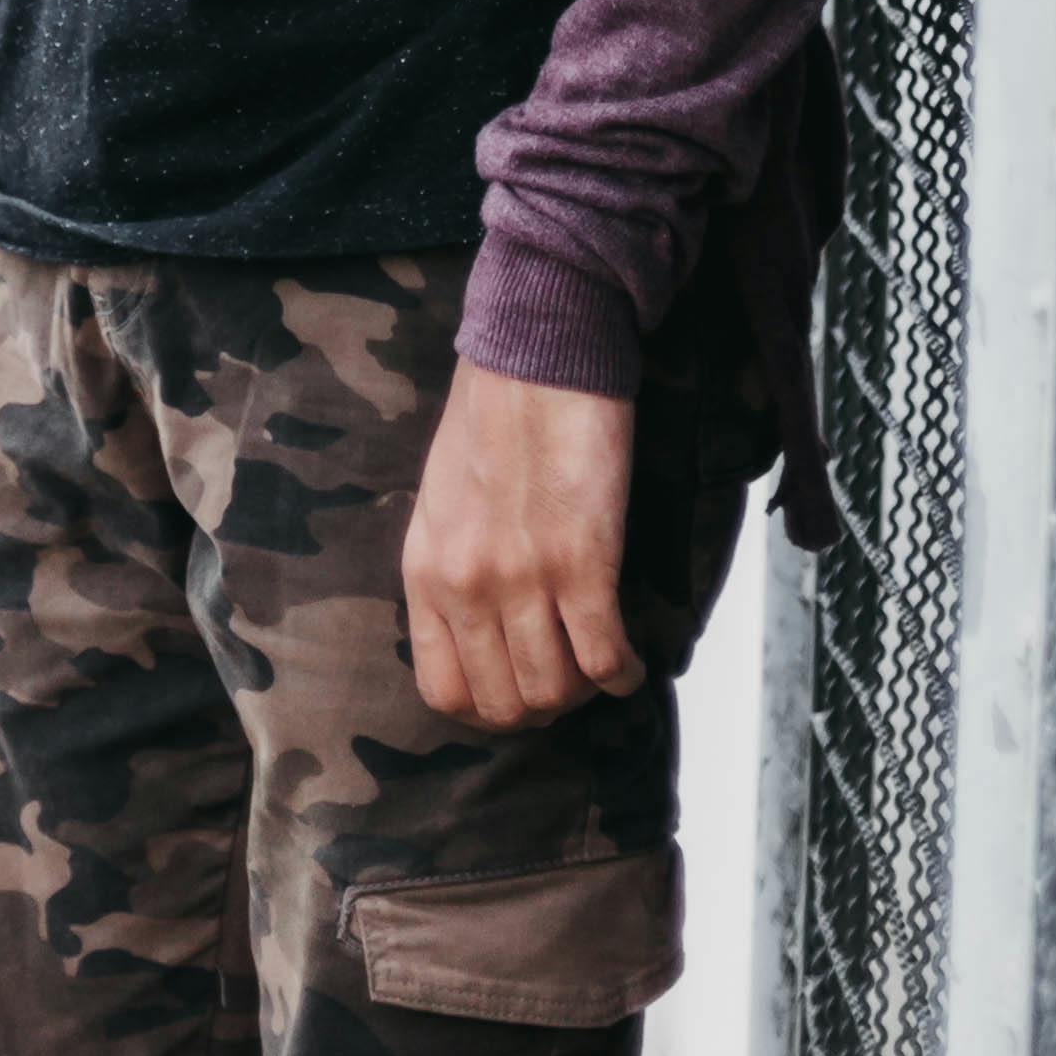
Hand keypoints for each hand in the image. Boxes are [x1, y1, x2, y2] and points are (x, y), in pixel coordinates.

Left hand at [402, 359, 641, 725]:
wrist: (539, 347)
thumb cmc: (493, 410)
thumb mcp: (442, 499)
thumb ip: (452, 565)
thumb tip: (478, 626)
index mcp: (426, 569)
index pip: (444, 692)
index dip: (489, 707)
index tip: (519, 688)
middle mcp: (467, 584)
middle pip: (506, 704)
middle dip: (543, 706)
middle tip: (569, 679)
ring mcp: (524, 577)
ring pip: (555, 691)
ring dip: (584, 692)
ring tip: (599, 665)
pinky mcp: (583, 562)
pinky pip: (603, 657)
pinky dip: (622, 674)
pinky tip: (629, 662)